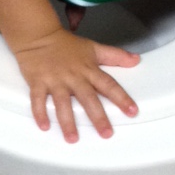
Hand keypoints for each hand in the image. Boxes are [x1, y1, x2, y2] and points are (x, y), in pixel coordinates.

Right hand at [13, 27, 140, 140]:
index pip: (108, 85)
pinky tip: (44, 126)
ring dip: (67, 122)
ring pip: (62, 104)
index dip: (121, 98)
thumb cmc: (66, 44)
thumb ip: (115, 55)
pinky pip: (38, 100)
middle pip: (88, 99)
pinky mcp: (38, 82)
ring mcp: (55, 81)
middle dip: (98, 117)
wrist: (38, 35)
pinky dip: (40, 113)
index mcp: (88, 70)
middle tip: (106, 133)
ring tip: (73, 138)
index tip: (131, 111)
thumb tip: (136, 60)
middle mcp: (73, 77)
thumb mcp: (93, 47)